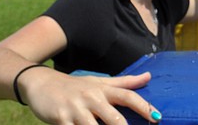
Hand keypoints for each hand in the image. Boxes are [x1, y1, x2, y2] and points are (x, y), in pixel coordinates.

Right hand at [22, 68, 160, 123]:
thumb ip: (124, 82)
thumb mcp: (99, 82)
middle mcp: (92, 98)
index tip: (157, 118)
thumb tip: (149, 77)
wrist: (40, 82)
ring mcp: (75, 110)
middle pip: (114, 118)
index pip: (127, 96)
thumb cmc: (75, 86)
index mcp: (103, 90)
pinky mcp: (60, 119)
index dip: (144, 107)